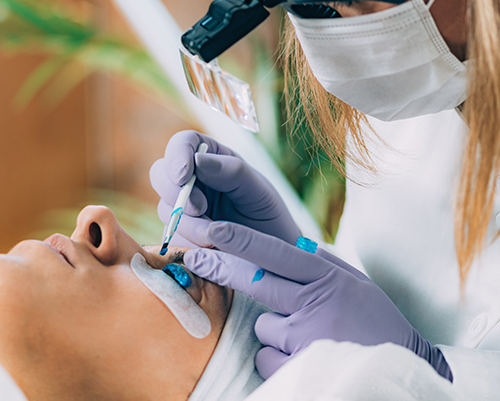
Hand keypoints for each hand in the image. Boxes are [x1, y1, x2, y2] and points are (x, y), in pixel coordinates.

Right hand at [149, 130, 300, 247]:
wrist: (272, 256)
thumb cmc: (267, 214)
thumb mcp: (257, 190)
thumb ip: (232, 172)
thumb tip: (197, 160)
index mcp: (211, 158)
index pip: (183, 143)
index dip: (177, 155)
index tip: (183, 175)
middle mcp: (192, 180)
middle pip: (160, 173)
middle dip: (175, 192)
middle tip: (200, 209)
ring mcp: (182, 208)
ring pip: (165, 209)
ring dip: (188, 224)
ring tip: (215, 235)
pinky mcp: (179, 235)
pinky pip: (171, 237)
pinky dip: (188, 242)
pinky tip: (212, 247)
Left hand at [184, 221, 452, 382]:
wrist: (405, 371)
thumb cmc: (377, 322)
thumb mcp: (355, 284)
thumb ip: (322, 264)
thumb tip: (293, 245)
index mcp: (327, 277)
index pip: (276, 253)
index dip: (241, 239)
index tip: (213, 229)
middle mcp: (316, 303)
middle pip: (256, 280)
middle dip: (220, 266)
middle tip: (193, 258)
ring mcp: (308, 338)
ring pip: (261, 326)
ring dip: (271, 330)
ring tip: (304, 338)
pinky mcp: (301, 368)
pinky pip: (266, 358)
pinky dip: (275, 358)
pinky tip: (302, 359)